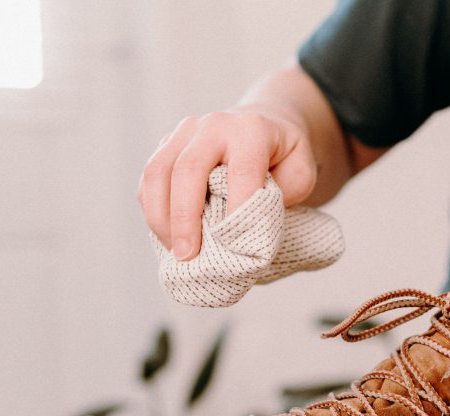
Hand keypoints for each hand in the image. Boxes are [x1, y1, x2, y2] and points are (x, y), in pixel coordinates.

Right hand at [137, 109, 317, 259]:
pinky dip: (153, 212)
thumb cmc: (284, 158)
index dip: (236, 209)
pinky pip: (148, 181)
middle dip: (184, 218)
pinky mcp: (165, 147)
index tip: (233, 245)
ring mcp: (183, 133)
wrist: (264, 126)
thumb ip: (281, 196)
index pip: (240, 171)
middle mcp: (213, 125)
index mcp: (251, 130)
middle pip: (187, 169)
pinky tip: (168, 237)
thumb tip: (246, 226)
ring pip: (157, 174)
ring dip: (161, 218)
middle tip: (188, 256)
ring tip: (175, 252)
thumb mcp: (301, 173)